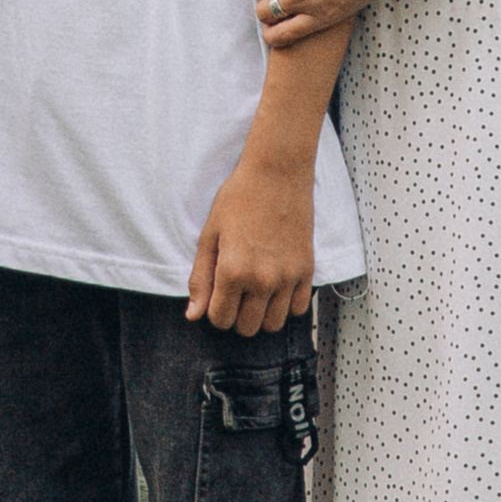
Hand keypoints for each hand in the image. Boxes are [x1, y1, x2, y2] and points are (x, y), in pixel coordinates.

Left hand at [186, 153, 314, 332]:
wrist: (276, 173)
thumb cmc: (240, 197)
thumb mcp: (209, 235)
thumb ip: (200, 278)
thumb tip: (193, 314)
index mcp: (232, 271)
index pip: (220, 319)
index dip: (214, 311)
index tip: (217, 296)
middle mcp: (262, 280)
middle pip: (247, 327)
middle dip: (236, 316)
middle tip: (235, 294)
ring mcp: (287, 277)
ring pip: (273, 324)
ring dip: (261, 314)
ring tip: (255, 293)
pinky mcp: (306, 270)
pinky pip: (299, 309)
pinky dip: (286, 305)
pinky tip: (276, 288)